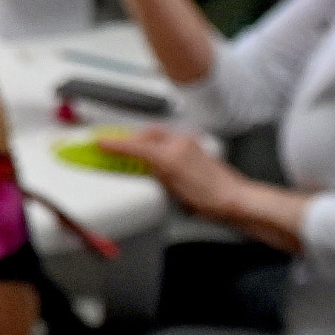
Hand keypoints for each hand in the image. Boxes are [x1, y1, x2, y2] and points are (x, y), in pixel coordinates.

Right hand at [96, 126, 244, 220]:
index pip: (136, 145)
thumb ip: (149, 167)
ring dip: (141, 142)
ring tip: (130, 151)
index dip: (115, 144)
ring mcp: (187, 145)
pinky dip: (155, 145)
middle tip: (112, 146)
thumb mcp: (172, 184)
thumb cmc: (211, 196)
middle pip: (145, 134)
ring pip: (156, 136)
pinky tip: (152, 156)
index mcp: (172, 151)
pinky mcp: (192, 151)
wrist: (234, 200)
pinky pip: (167, 141)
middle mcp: (179, 144)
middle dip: (128, 140)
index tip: (100, 143)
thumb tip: (132, 159)